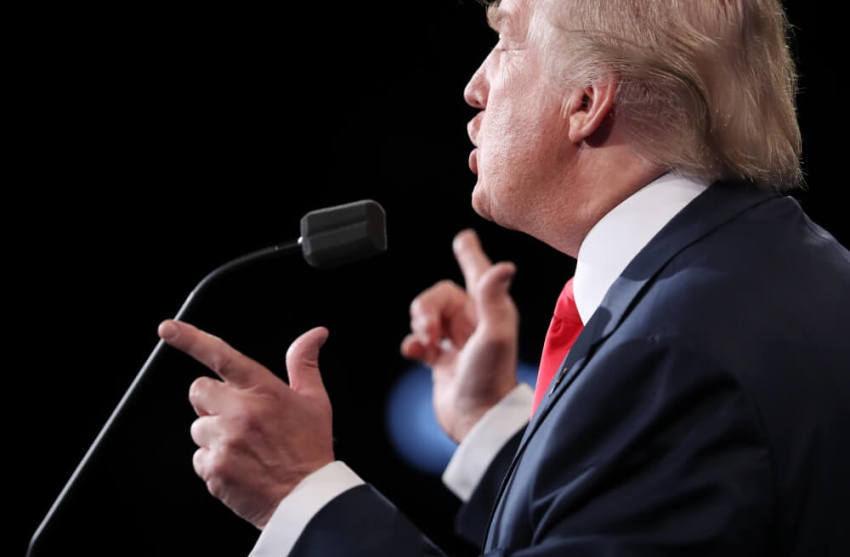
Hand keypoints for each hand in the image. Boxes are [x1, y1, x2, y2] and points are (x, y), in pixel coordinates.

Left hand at [157, 320, 333, 528]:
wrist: (307, 498)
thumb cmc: (311, 448)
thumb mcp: (315, 400)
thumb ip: (304, 363)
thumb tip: (315, 334)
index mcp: (264, 389)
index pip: (221, 355)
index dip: (190, 339)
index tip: (168, 329)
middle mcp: (241, 411)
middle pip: (199, 391)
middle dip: (212, 401)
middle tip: (236, 417)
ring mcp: (225, 440)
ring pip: (198, 427)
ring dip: (214, 435)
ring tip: (244, 448)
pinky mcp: (214, 467)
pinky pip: (199, 458)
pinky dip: (214, 463)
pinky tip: (239, 466)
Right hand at [401, 229, 517, 442]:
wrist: (476, 420)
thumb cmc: (490, 378)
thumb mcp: (494, 334)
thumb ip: (493, 298)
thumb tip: (505, 266)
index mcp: (489, 310)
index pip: (477, 273)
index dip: (470, 254)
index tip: (464, 237)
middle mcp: (474, 322)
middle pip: (438, 295)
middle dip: (427, 308)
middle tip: (432, 331)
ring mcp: (457, 341)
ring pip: (426, 315)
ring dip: (420, 325)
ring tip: (429, 344)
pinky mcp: (441, 361)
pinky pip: (418, 340)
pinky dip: (413, 343)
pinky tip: (418, 353)